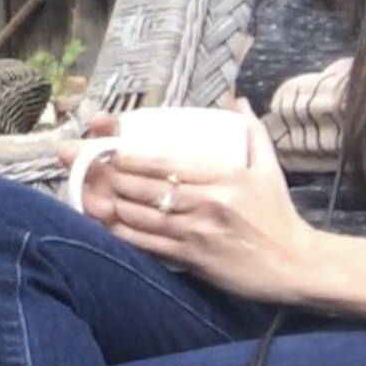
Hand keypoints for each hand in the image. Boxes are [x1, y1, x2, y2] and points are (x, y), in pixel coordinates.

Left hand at [87, 102, 319, 303]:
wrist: (294, 265)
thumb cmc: (278, 214)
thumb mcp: (269, 168)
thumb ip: (251, 131)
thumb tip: (237, 100)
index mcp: (220, 178)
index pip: (162, 161)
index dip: (126, 152)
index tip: (100, 142)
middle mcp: (203, 204)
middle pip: (141, 186)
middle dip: (102, 172)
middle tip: (72, 159)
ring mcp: (194, 233)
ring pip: (137, 215)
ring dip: (104, 201)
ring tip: (78, 188)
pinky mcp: (189, 259)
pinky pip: (145, 244)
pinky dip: (118, 232)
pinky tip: (99, 222)